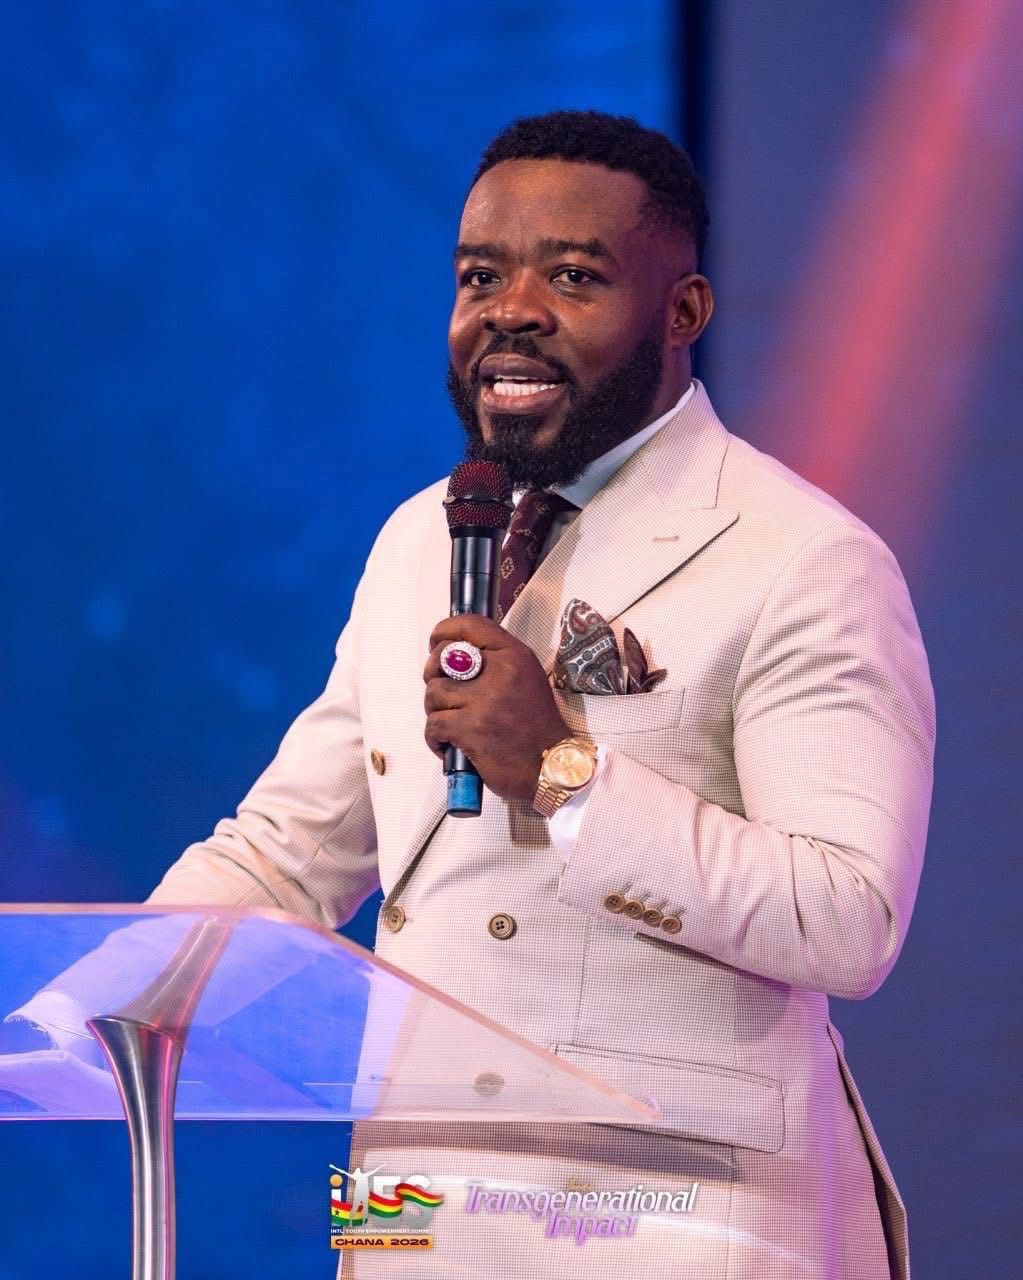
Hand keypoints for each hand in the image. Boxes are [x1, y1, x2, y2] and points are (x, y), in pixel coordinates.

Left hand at [424, 615, 570, 802]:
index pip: (470, 625)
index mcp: (514, 656)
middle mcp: (499, 672)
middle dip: (434, 675)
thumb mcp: (527, 678)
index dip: (444, 631)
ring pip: (433, 693)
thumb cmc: (537, 725)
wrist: (551, 765)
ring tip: (452, 723)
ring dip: (436, 710)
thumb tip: (454, 656)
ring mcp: (483, 701)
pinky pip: (433, 724)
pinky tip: (449, 744)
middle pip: (442, 657)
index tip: (436, 643)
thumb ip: (496, 662)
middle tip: (444, 693)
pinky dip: (435, 738)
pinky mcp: (470, 728)